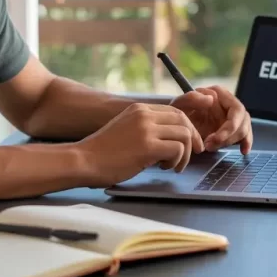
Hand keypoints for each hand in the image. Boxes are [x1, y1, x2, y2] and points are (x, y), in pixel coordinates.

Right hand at [76, 103, 203, 186]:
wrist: (84, 160)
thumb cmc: (103, 152)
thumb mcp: (126, 130)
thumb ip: (146, 129)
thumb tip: (171, 139)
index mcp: (140, 109)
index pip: (175, 112)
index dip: (187, 128)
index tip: (191, 144)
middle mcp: (144, 114)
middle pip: (184, 121)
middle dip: (192, 139)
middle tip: (192, 155)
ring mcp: (146, 129)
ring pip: (184, 134)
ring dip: (184, 154)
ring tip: (172, 166)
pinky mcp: (147, 146)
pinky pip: (177, 149)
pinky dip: (177, 160)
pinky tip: (164, 168)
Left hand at [171, 85, 252, 153]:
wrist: (175, 126)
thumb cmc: (177, 114)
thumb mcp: (179, 105)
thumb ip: (191, 98)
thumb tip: (212, 99)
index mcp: (220, 93)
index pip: (236, 109)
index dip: (229, 126)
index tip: (214, 138)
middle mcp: (229, 103)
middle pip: (242, 121)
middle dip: (228, 136)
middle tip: (210, 146)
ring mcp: (232, 116)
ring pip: (243, 129)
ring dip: (229, 142)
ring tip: (210, 148)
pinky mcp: (232, 129)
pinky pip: (245, 135)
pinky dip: (246, 143)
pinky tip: (243, 151)